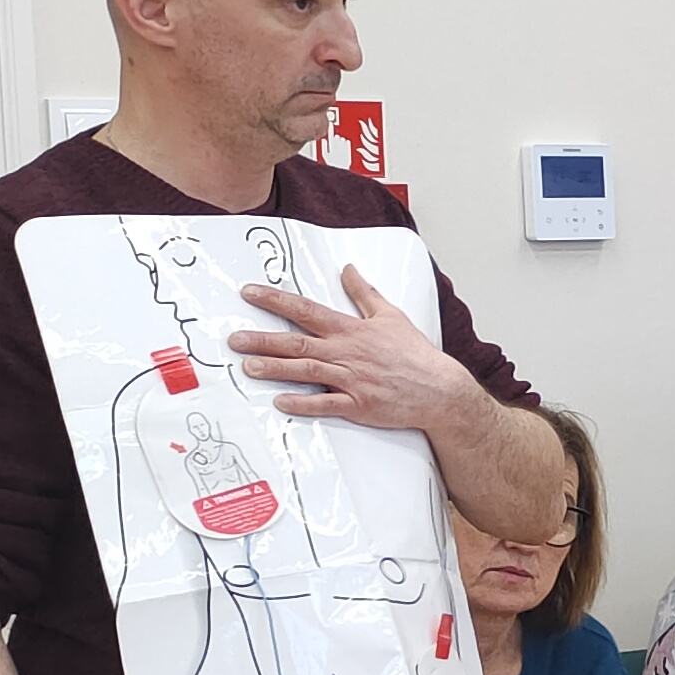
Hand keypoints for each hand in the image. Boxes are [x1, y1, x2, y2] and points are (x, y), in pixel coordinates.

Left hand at [228, 268, 487, 436]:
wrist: (440, 388)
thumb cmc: (415, 354)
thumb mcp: (390, 315)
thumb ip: (364, 293)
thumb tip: (348, 270)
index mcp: (352, 330)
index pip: (307, 311)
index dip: (276, 301)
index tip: (250, 293)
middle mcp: (348, 353)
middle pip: (298, 342)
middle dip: (264, 339)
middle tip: (235, 338)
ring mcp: (352, 379)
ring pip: (307, 371)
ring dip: (276, 369)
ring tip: (248, 367)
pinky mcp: (359, 405)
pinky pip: (327, 404)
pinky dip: (303, 403)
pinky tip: (281, 402)